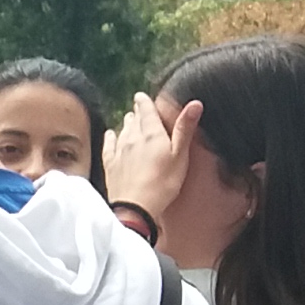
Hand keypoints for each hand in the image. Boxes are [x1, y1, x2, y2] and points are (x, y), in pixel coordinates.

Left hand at [102, 93, 200, 221]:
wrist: (135, 208)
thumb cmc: (163, 184)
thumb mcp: (180, 156)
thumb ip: (185, 129)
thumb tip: (195, 103)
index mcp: (152, 134)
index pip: (146, 111)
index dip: (144, 102)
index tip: (141, 95)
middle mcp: (133, 139)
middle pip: (133, 120)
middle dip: (137, 112)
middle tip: (138, 107)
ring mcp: (120, 152)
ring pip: (122, 131)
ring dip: (126, 124)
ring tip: (129, 119)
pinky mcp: (111, 165)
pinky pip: (108, 146)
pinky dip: (110, 138)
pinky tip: (110, 134)